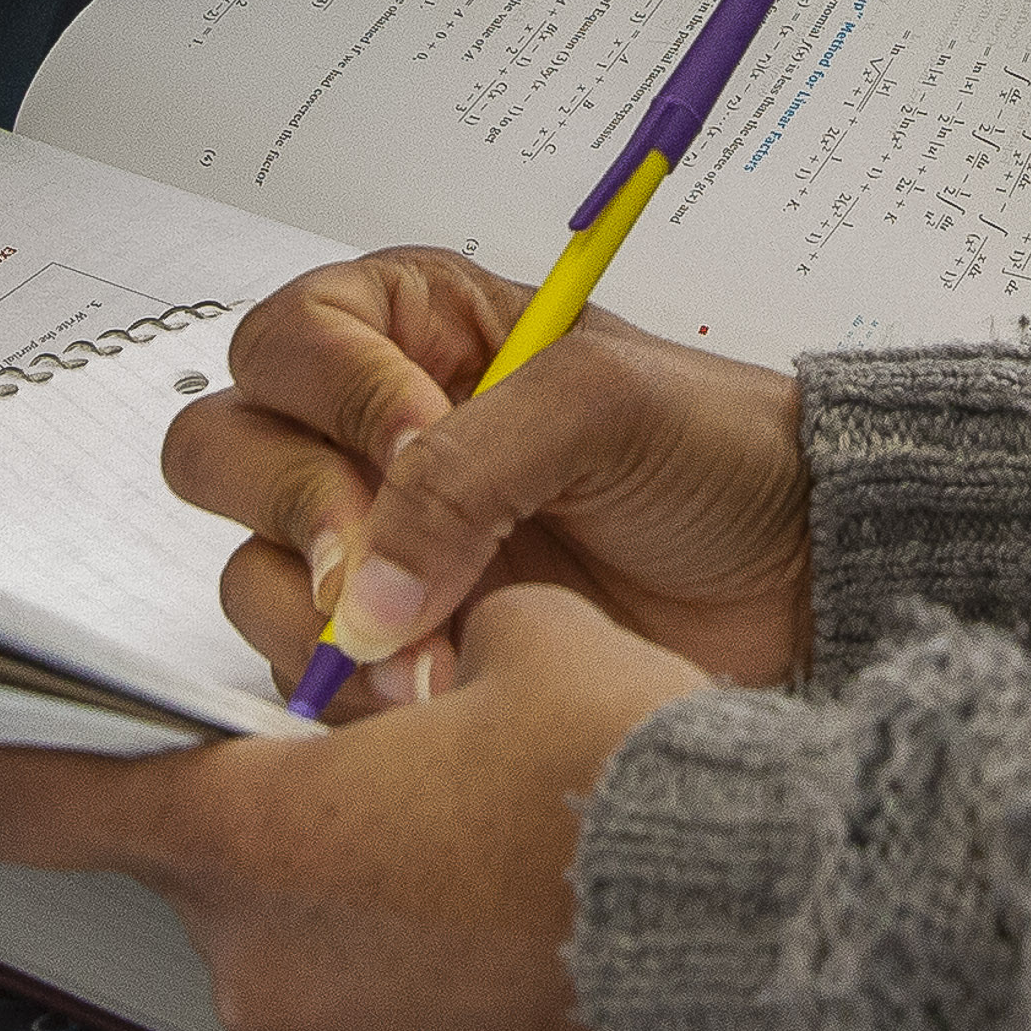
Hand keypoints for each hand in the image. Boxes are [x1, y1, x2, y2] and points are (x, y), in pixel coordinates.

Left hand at [0, 584, 702, 1030]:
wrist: (771, 933)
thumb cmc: (634, 782)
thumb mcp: (515, 634)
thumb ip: (419, 626)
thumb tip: (404, 641)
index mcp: (253, 833)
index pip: (23, 800)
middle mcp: (267, 960)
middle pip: (225, 854)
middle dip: (299, 800)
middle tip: (432, 750)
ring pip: (321, 930)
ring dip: (385, 879)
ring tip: (526, 829)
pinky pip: (398, 1007)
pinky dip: (446, 953)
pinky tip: (546, 904)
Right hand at [168, 252, 814, 699]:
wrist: (800, 583)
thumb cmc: (720, 458)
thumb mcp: (602, 408)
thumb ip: (465, 470)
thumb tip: (362, 592)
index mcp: (418, 332)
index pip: (292, 341)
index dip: (333, 395)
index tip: (414, 447)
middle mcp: (376, 436)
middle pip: (230, 450)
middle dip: (299, 507)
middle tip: (379, 568)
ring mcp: (382, 549)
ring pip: (255, 569)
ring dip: (322, 617)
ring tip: (434, 654)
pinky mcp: (399, 649)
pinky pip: (306, 672)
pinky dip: (348, 690)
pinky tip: (435, 697)